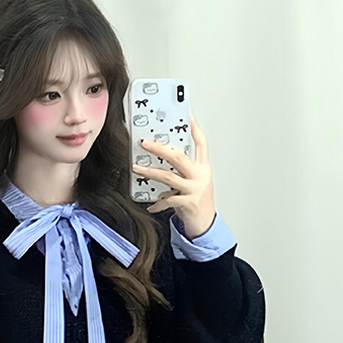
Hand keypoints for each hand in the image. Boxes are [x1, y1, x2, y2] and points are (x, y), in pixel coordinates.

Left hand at [131, 117, 216, 239]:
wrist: (206, 226)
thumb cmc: (198, 203)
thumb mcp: (194, 183)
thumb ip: (183, 171)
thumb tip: (163, 160)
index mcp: (203, 169)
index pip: (201, 144)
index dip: (195, 129)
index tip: (188, 116)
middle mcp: (200, 177)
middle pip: (179, 157)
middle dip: (160, 148)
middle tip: (145, 143)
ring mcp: (194, 190)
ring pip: (169, 177)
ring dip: (150, 172)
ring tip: (136, 168)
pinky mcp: (188, 204)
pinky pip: (168, 200)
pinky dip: (157, 203)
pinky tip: (151, 205)